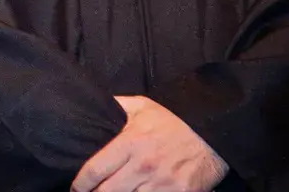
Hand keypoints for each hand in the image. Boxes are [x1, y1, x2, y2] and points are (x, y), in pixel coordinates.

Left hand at [71, 96, 227, 191]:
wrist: (212, 134)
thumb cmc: (173, 120)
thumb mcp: (142, 107)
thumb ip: (117, 107)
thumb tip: (95, 105)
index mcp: (130, 143)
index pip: (95, 170)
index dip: (80, 184)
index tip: (76, 188)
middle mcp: (143, 166)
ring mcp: (161, 184)